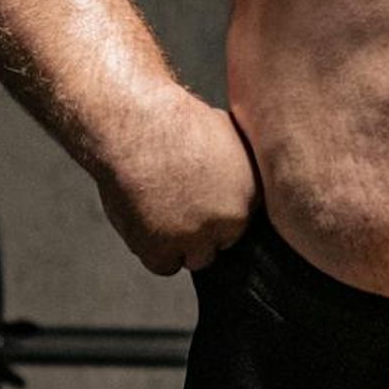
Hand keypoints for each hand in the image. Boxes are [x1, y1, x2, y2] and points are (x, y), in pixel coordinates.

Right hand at [93, 91, 259, 275]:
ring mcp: (196, 237)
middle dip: (204, 230)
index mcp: (251, 193)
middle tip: (183, 208)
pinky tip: (148, 224)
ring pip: (195, 258)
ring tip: (164, 214)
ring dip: (181, 243)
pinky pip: (164, 265)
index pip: (243, 222)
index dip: (220, 213)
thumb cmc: (174, 123)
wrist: (137, 128)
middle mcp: (228, 219)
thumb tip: (237, 176)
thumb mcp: (227, 134)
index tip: (205, 204)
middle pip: (221, 243)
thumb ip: (238, 166)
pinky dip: (155, 250)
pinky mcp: (163, 249)